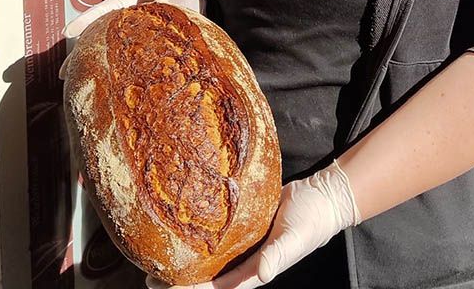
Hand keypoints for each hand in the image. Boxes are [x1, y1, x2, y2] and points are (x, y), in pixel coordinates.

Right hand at [59, 0, 202, 78]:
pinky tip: (114, 92)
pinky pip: (132, 64)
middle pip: (99, 38)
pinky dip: (121, 77)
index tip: (67, 31)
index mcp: (130, 3)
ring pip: (112, 55)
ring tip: (80, 87)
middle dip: (80, 54)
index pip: (103, 11)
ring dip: (96, 68)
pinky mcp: (151, 52)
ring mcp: (139, 39)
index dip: (85, 20)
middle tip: (64, 72)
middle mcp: (129, 23)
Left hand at [144, 161, 360, 288]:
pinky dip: (200, 233)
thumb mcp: (296, 237)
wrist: (324, 195)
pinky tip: (181, 223)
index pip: (217, 288)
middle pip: (207, 276)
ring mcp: (243, 242)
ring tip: (157, 254)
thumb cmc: (313, 219)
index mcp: (255, 270)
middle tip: (149, 275)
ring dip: (185, 258)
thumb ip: (279, 256)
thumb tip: (263, 275)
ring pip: (209, 255)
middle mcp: (245, 259)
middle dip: (179, 280)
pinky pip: (218, 232)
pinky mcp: (243, 222)